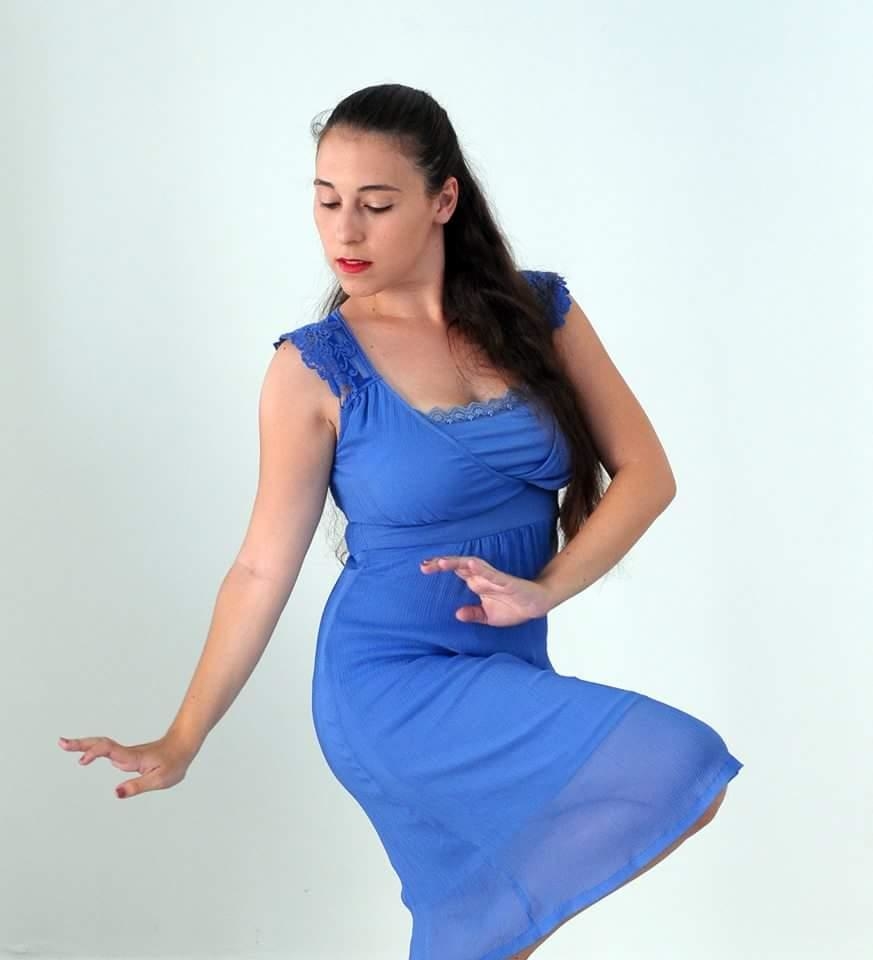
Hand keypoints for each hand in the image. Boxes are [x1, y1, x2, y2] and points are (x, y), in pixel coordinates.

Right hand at [57, 733, 196, 798]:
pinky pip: (106, 750)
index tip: (82, 760)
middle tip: (61, 742)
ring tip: (64, 745)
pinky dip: (93, 750)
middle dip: (81, 744)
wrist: (183, 747)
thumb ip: (136, 786)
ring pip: (102, 746)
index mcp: (133, 757)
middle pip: (101, 744)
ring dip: (83, 745)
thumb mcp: (159, 780)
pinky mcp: (126, 756)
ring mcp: (126, 753)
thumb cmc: (174, 763)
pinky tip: (84, 754)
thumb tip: (115, 793)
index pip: (110, 751)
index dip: (95, 753)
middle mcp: (127, 753)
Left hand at [419, 555, 551, 626]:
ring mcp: (494, 578)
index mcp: (477, 583)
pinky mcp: (507, 582)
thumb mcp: (489, 617)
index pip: (456, 571)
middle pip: (460, 566)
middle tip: (425, 565)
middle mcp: (483, 578)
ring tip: (442, 562)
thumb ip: (473, 615)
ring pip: (474, 567)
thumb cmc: (513, 607)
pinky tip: (472, 565)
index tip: (423, 568)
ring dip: (459, 563)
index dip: (440, 568)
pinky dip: (482, 570)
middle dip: (443, 563)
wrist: (537, 605)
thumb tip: (457, 614)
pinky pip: (493, 574)